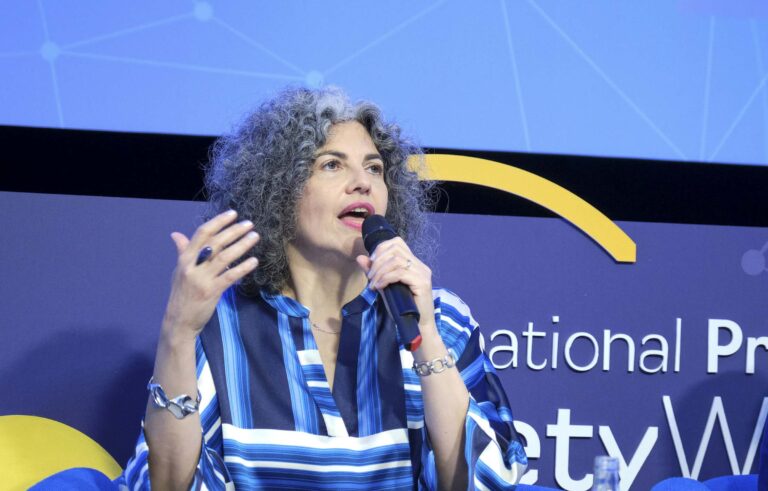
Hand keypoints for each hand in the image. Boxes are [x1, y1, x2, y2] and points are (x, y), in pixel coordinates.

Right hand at [163, 210, 258, 339]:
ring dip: (241, 245)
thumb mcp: (178, 271)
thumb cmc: (181, 294)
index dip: (218, 222)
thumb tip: (176, 234)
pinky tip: (254, 261)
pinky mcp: (211, 292)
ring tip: (255, 236)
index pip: (202, 234)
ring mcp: (202, 279)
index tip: (232, 214)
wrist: (179, 321)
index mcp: (184, 259)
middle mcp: (192, 266)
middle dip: (234, 231)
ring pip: (224, 258)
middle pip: (216, 243)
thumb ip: (182, 252)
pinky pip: (230, 277)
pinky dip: (243, 268)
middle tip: (249, 224)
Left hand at [356, 237, 433, 325]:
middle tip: (370, 276)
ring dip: (380, 271)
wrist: (417, 327)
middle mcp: (420, 265)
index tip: (371, 263)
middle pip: (395, 249)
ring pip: (396, 260)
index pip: (397, 242)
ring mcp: (422, 273)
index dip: (381, 248)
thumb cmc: (401, 308)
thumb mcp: (384, 286)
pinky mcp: (422, 283)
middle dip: (378, 260)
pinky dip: (385, 278)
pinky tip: (379, 287)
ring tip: (373, 284)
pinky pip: (400, 273)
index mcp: (413, 263)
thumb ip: (374, 272)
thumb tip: (360, 257)